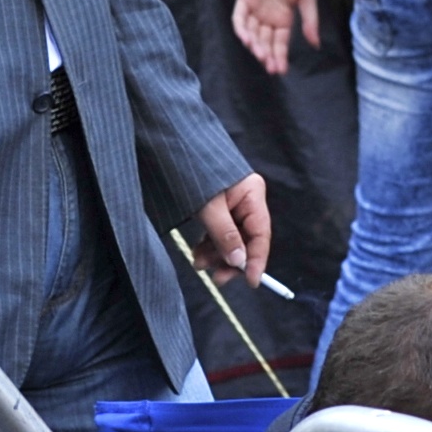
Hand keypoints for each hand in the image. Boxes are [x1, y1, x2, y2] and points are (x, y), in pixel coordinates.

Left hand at [192, 173, 270, 288]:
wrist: (170, 149)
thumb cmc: (193, 172)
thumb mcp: (208, 207)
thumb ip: (225, 235)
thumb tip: (238, 262)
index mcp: (252, 194)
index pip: (261, 234)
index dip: (257, 260)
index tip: (251, 282)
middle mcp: (247, 200)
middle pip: (247, 238)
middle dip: (232, 260)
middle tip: (218, 278)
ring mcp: (232, 203)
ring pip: (231, 238)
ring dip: (217, 254)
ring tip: (199, 264)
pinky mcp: (218, 207)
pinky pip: (219, 231)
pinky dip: (210, 245)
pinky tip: (199, 254)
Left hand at [231, 0, 322, 76]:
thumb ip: (309, 21)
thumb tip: (316, 44)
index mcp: (283, 17)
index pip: (280, 42)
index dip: (280, 55)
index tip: (281, 70)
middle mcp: (268, 15)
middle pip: (265, 40)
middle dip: (267, 54)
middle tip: (270, 66)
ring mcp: (255, 7)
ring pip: (251, 31)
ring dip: (255, 44)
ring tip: (260, 55)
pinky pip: (239, 16)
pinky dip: (241, 28)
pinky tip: (247, 39)